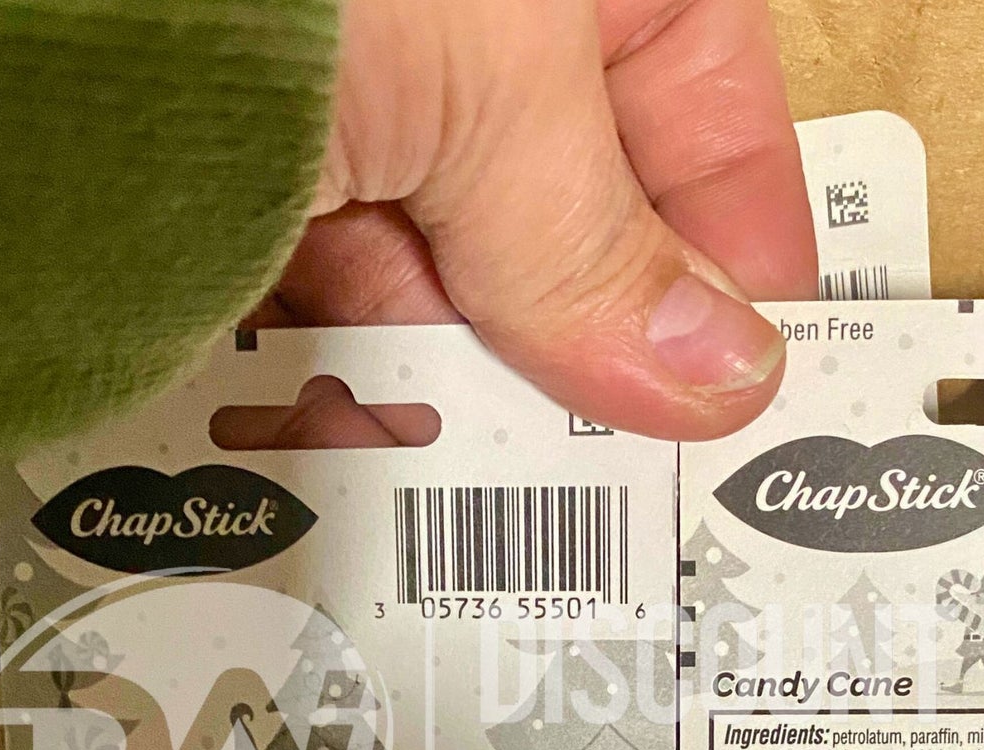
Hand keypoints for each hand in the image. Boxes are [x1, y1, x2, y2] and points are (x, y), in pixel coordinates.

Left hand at [250, 0, 815, 441]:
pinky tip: (354, 422)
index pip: (706, 94)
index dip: (735, 242)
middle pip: (571, 203)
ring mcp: (353, 79)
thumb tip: (718, 374)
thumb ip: (602, 243)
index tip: (741, 377)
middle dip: (585, 342)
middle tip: (616, 467)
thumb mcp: (486, 88)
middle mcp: (465, 20)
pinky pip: (323, 272)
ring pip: (446, 255)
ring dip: (456, 374)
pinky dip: (341, 360)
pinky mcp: (242, 147)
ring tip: (472, 471)